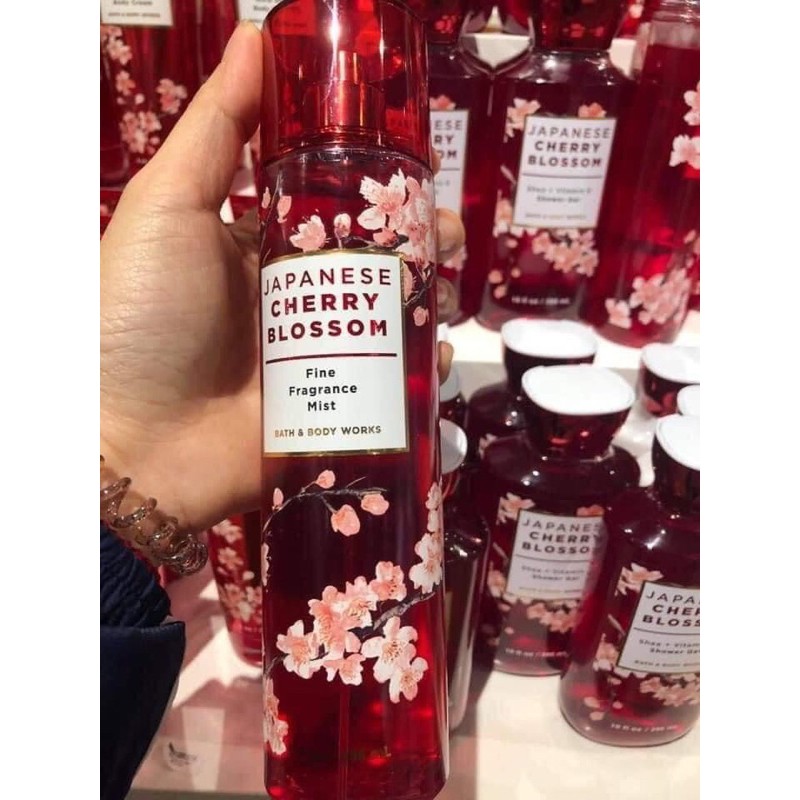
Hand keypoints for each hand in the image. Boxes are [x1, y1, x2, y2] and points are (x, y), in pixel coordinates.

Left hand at [100, 22, 463, 533]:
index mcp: (254, 251)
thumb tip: (254, 38)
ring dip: (425, 304)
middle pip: (368, 266)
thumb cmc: (142, 318)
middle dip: (414, 246)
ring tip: (445, 293)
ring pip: (386, 323)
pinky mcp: (329, 412)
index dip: (373, 190)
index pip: (328, 210)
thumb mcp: (169, 208)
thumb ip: (216, 131)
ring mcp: (312, 361)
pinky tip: (433, 356)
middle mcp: (288, 303)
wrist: (135, 444)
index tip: (413, 172)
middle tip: (443, 236)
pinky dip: (417, 373)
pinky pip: (386, 388)